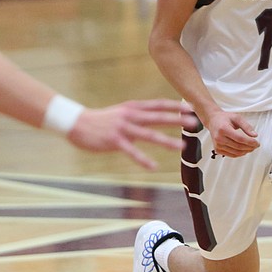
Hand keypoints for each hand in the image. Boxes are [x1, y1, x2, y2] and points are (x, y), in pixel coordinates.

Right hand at [67, 99, 196, 167]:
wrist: (76, 122)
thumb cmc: (101, 119)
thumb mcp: (121, 111)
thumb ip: (138, 113)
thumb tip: (155, 115)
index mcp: (133, 108)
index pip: (158, 105)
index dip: (175, 106)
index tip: (191, 108)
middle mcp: (130, 116)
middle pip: (158, 117)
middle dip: (177, 120)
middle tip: (194, 123)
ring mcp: (123, 128)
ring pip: (149, 135)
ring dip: (167, 140)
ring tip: (182, 146)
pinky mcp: (115, 141)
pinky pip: (132, 152)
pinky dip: (143, 159)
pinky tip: (153, 167)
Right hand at [206, 110, 259, 157]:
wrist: (213, 121)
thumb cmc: (224, 118)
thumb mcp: (237, 118)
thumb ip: (246, 126)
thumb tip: (254, 135)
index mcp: (223, 129)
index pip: (240, 139)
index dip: (250, 142)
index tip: (257, 143)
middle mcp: (219, 138)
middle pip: (238, 146)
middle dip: (250, 147)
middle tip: (256, 145)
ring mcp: (218, 145)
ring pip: (236, 152)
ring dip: (246, 151)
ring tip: (252, 148)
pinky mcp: (218, 150)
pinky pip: (231, 155)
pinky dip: (240, 154)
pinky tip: (244, 150)